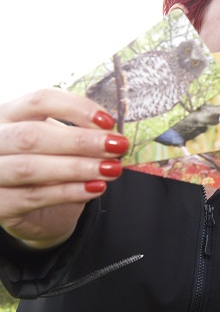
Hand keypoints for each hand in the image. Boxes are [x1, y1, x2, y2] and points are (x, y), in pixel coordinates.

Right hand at [0, 89, 127, 247]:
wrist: (40, 211)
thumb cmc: (52, 167)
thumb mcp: (64, 144)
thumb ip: (82, 134)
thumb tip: (113, 134)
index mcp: (9, 115)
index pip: (39, 100)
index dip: (76, 108)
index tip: (109, 121)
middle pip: (32, 135)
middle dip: (80, 141)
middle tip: (117, 146)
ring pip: (30, 167)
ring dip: (77, 167)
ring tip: (111, 169)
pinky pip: (34, 196)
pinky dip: (69, 192)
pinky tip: (96, 187)